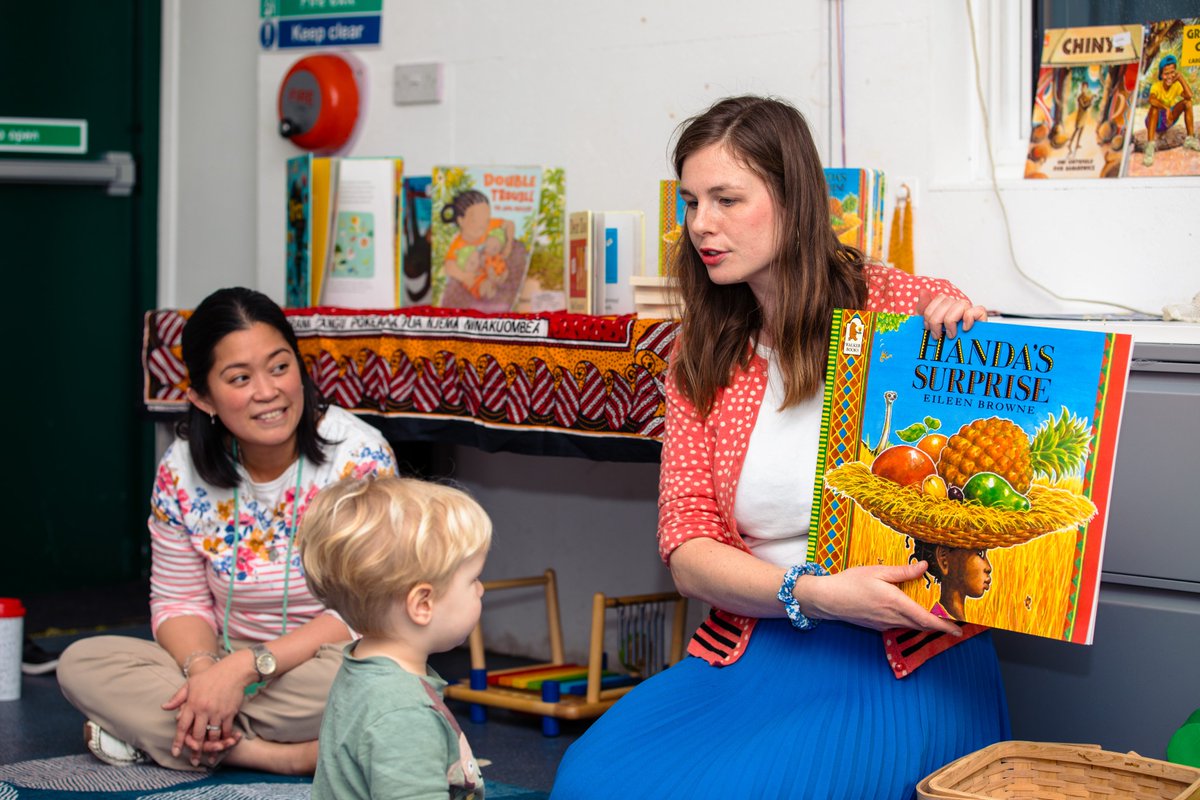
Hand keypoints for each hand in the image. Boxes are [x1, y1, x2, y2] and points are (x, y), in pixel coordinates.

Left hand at [162, 652, 251, 765]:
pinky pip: (226, 730)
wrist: (234, 670)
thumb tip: (164, 707)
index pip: (182, 726)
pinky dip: (225, 738)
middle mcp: (204, 710)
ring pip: (212, 735)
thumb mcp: (191, 683)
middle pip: (197, 735)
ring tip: (210, 756)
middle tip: (194, 760)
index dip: (178, 741)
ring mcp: (217, 712)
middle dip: (195, 749)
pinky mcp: (230, 712)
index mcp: (192, 703)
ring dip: (211, 747)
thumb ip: (177, 697)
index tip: (175, 753)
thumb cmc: (211, 675)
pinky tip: (223, 743)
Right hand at [797, 561, 962, 635]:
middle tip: (954, 622)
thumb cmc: (850, 583)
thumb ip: (903, 571)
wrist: (828, 600)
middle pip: (922, 626)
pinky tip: (911, 614)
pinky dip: (911, 622)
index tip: (959, 628)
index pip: (926, 619)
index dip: (944, 625)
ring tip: (937, 617)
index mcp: (896, 603)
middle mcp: (893, 617)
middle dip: (939, 626)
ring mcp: (885, 624)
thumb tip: (924, 566)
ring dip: (926, 624)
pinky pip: (900, 625)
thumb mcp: (877, 571)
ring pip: (912, 626)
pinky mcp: (878, 626)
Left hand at [916, 290, 987, 339]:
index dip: (930, 313)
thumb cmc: (941, 342)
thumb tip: (923, 291)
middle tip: (937, 336)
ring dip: (951, 320)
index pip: (939, 298)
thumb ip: (923, 309)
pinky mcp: (981, 320)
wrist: (954, 359)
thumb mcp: (927, 326)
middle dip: (936, 320)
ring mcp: (970, 312)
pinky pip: (979, 310)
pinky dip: (969, 318)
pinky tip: (964, 329)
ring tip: (950, 335)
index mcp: (947, 306)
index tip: (927, 328)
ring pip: (961, 304)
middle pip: (947, 301)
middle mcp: (959, 307)